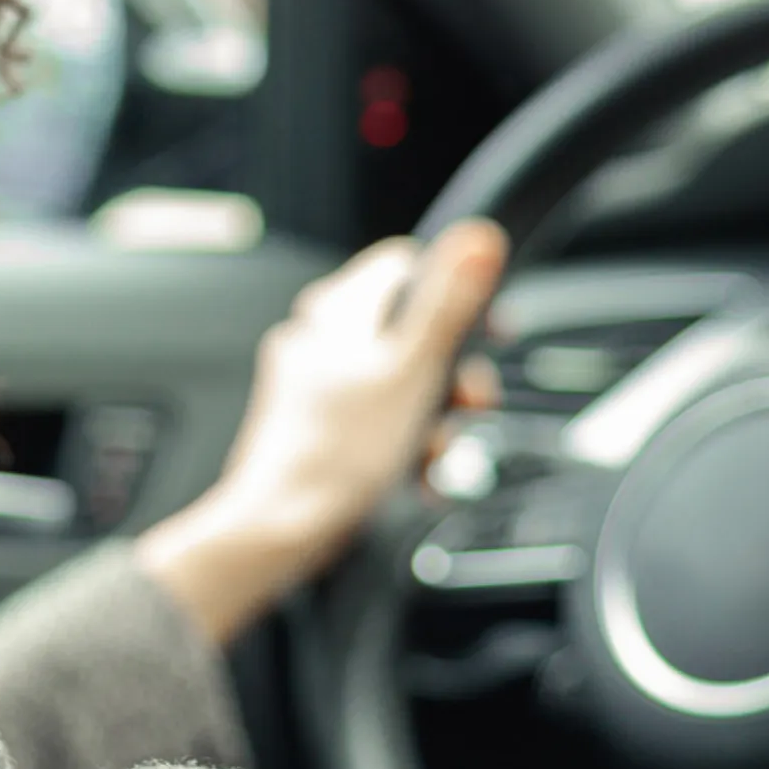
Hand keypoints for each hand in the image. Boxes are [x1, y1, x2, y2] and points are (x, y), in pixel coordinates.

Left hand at [135, 221, 507, 644]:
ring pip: (401, 384)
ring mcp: (316, 386)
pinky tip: (417, 479)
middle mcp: (321, 339)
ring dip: (434, 422)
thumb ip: (448, 304)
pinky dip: (405, 447)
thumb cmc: (336, 453)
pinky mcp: (319, 431)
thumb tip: (479, 237)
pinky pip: (378, 424)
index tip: (490, 331)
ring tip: (437, 456)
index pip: (407, 266)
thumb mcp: (411, 371)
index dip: (457, 292)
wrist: (278, 531)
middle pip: (412, 333)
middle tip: (472, 408)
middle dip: (453, 376)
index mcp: (337, 310)